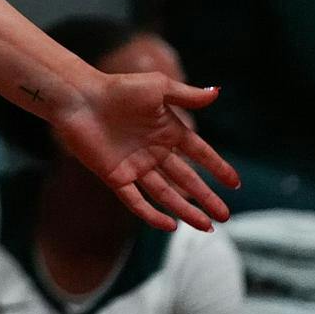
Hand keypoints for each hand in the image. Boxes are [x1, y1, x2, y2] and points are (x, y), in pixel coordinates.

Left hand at [53, 72, 237, 231]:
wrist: (79, 97)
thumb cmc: (117, 88)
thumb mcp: (157, 87)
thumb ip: (186, 95)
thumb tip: (217, 92)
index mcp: (166, 130)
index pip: (198, 153)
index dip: (216, 167)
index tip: (235, 183)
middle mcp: (153, 151)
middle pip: (186, 179)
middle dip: (206, 197)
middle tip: (226, 215)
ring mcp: (135, 165)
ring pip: (166, 194)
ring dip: (186, 210)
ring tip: (207, 226)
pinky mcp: (115, 176)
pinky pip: (136, 200)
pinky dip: (152, 214)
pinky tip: (170, 225)